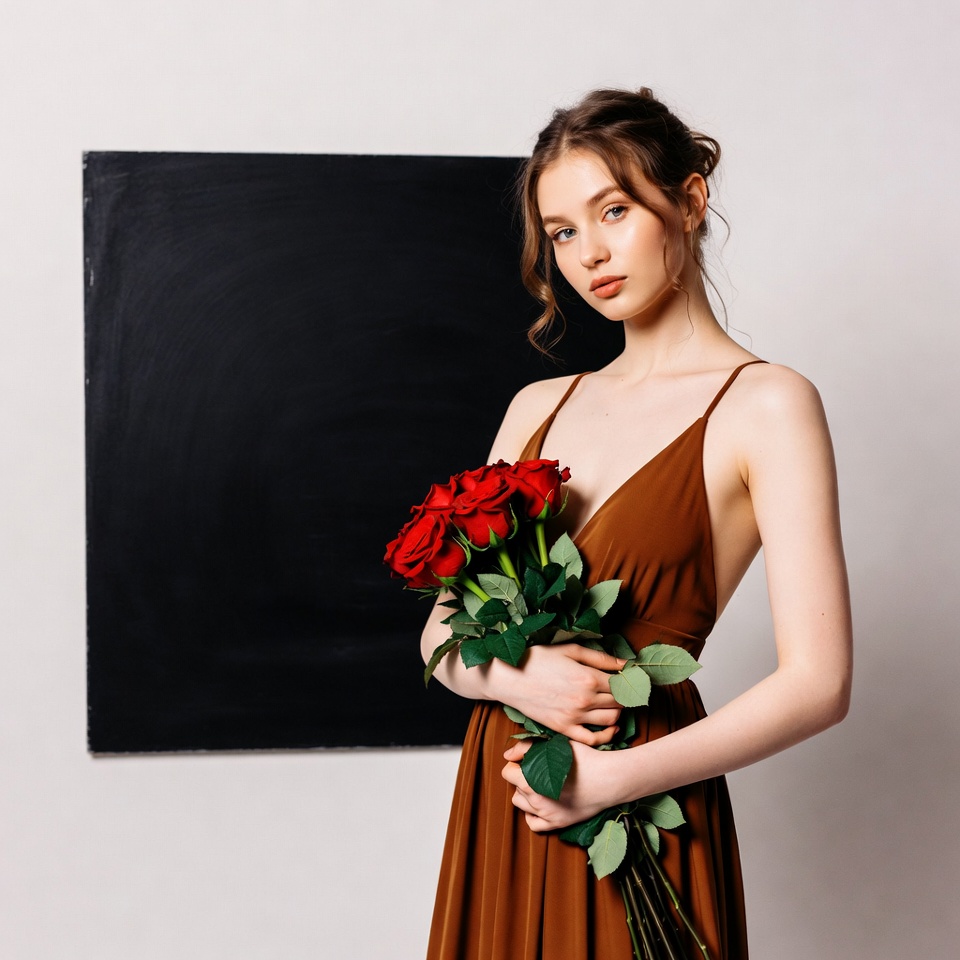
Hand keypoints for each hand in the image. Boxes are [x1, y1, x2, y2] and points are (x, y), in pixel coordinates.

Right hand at [494, 644, 624, 745]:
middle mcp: (584, 699)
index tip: (629, 679)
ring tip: (614, 704)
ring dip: (618, 713)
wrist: (508, 678)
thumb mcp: (569, 650)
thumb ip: (600, 657)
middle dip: (625, 696)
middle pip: (619, 702)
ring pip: (611, 720)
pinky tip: (610, 728)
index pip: (621, 683)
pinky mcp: (564, 728)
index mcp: (587, 677)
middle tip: (624, 691)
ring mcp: (574, 716)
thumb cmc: (537, 659)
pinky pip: (593, 739)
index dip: (629, 681)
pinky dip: (606, 735)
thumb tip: (625, 663)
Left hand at [501, 739, 617, 832]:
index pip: (507, 773)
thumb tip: (508, 754)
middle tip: (539, 770)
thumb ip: (528, 747)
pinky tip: (541, 802)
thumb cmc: (584, 759)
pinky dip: (532, 813)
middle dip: (522, 778)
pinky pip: (533, 824)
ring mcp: (547, 815)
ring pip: (521, 804)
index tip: (526, 760)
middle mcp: (537, 801)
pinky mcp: (558, 824)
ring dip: (526, 795)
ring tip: (541, 785)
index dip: (515, 764)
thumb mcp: (556, 746)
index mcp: (533, 781)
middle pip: (515, 788)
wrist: (609, 779)